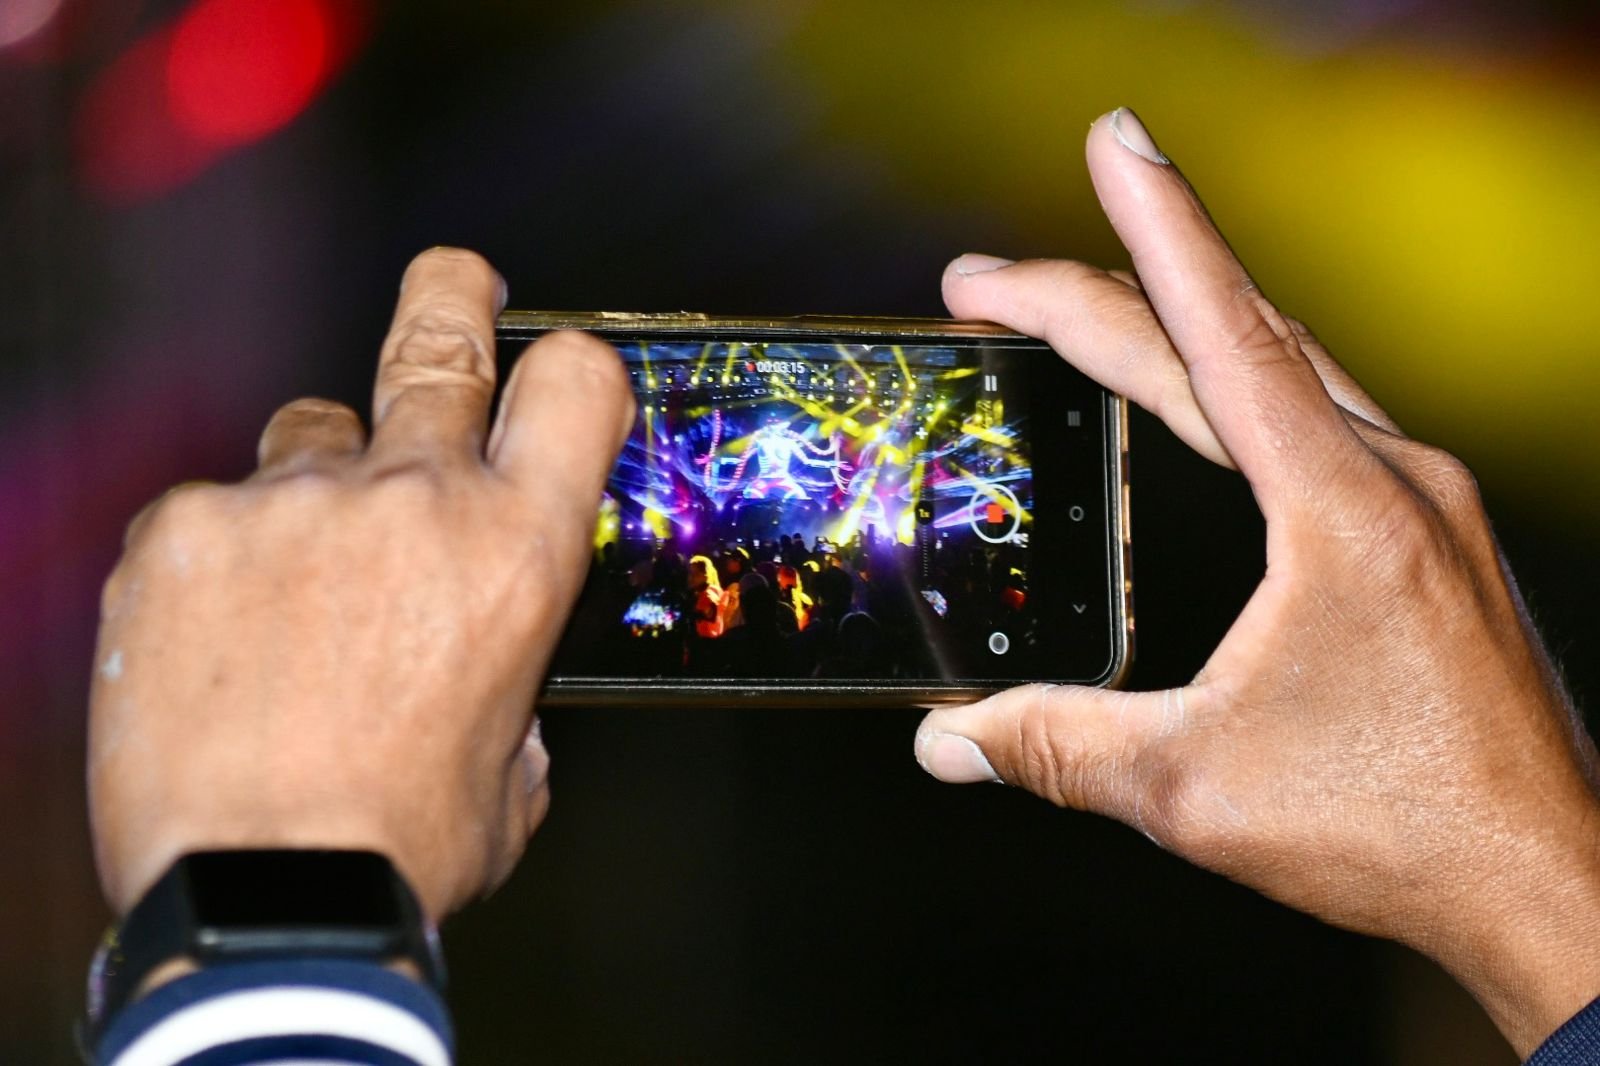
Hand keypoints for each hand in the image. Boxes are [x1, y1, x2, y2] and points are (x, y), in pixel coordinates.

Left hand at [88, 248, 632, 922]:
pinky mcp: (180, 531)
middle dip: (454, 300)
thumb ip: (513, 685)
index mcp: (518, 553)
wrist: (263, 900)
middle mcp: (413, 501)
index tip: (549, 368)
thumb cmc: (400, 845)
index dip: (569, 364)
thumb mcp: (513, 767)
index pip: (574, 381)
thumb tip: (488, 676)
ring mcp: (290, 504)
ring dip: (318, 484)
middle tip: (455, 286)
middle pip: (439, 332)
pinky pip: (211, 510)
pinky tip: (216, 643)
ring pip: (310, 433)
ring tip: (296, 587)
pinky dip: (220, 559)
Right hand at [913, 109, 1599, 1054]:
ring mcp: (1426, 503)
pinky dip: (1247, 385)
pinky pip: (1326, 422)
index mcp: (1338, 509)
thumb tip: (942, 740)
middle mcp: (1392, 479)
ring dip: (1183, 327)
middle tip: (990, 283)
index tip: (1114, 140)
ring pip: (1289, 369)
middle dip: (1105, 292)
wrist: (1550, 883)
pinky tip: (1213, 405)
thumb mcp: (1193, 788)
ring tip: (1087, 316)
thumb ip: (1057, 745)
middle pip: (1235, 339)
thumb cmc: (1391, 831)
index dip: (1152, 229)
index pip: (1221, 333)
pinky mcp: (1436, 539)